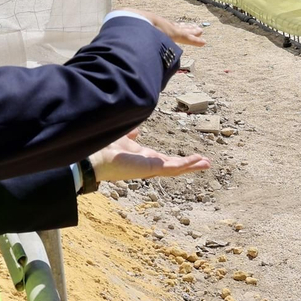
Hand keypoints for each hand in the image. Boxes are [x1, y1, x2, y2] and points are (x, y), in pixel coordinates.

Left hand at [90, 131, 209, 181]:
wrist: (93, 157)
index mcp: (143, 158)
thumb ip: (131, 135)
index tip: (192, 157)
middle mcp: (148, 165)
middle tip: (205, 163)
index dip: (179, 159)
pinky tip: (197, 161)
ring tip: (206, 164)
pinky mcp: (151, 168)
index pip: (166, 160)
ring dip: (192, 165)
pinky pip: (172, 167)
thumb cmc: (104, 148)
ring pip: (176, 168)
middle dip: (190, 164)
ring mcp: (150, 168)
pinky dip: (186, 164)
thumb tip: (136, 131)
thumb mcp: (123, 137)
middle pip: (175, 166)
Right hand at [123, 10, 205, 46]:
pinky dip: (194, 40)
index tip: (167, 30)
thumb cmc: (124, 30)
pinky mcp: (173, 32)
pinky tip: (203, 41)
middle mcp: (157, 27)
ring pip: (181, 31)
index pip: (156, 30)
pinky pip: (185, 37)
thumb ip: (116, 48)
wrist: (128, 19)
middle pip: (172, 27)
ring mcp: (166, 29)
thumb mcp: (122, 39)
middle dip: (181, 28)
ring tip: (199, 31)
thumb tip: (105, 58)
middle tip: (190, 27)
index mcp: (148, 29)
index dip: (163, 32)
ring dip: (190, 32)